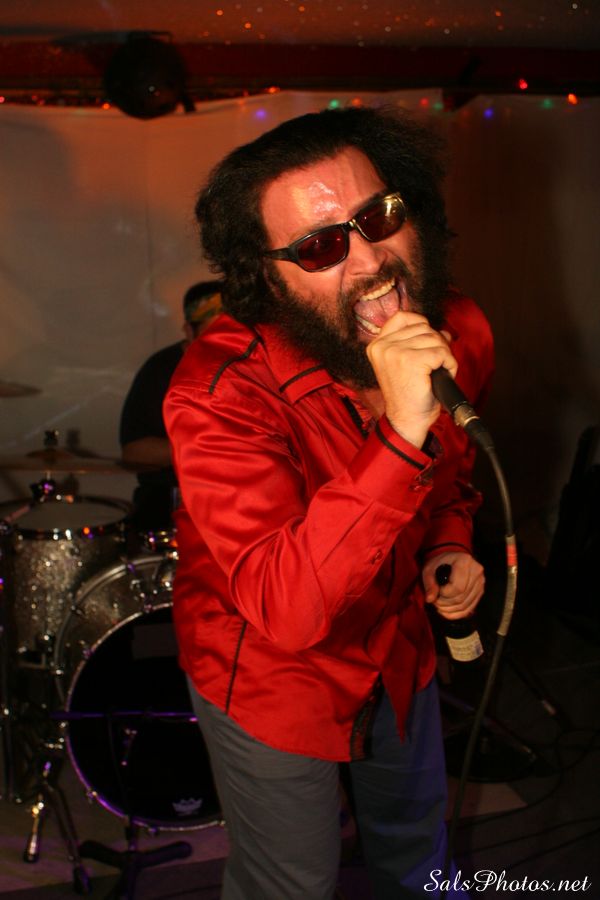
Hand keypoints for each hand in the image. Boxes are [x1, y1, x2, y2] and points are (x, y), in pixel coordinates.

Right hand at [366, 310, 456, 448]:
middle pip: (423, 327)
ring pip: (435, 338)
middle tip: (434, 365)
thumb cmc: (408, 396)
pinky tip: (441, 377)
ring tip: (436, 373)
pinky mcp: (412, 360)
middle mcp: (383, 346)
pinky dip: (449, 365)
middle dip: (436, 344)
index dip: (420, 324)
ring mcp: (396, 352)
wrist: (407, 420)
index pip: (402, 317)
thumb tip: (444, 332)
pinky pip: (442, 352)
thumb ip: (420, 343)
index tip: (426, 341)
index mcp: (377, 346)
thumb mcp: (407, 363)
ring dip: (444, 356)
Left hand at [422, 551, 484, 619]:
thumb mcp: (430, 569)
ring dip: (450, 610)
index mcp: (464, 562)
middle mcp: (476, 571)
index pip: (457, 587)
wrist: (452, 558)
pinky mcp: (480, 591)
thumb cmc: (440, 562)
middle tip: (435, 603)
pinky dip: (457, 614)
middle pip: (461, 597)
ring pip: (466, 605)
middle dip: (445, 604)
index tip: (436, 592)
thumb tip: (429, 599)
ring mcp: (481, 582)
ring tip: (439, 608)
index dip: (444, 594)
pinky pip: (470, 608)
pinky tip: (446, 613)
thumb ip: (429, 583)